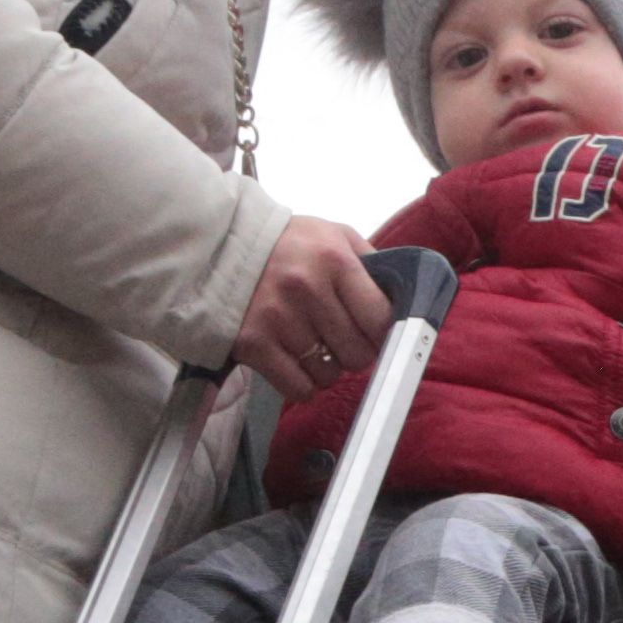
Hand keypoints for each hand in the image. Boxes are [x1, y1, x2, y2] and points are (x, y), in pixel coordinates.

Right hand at [230, 218, 387, 398]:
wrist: (217, 246)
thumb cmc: (285, 243)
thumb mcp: (333, 235)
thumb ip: (371, 264)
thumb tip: (405, 301)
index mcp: (334, 259)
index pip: (381, 319)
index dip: (384, 334)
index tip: (376, 335)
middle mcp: (306, 288)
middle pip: (358, 352)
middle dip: (356, 352)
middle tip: (343, 341)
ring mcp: (277, 317)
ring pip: (329, 373)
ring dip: (328, 368)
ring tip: (315, 346)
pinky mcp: (252, 343)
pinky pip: (298, 387)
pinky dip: (303, 383)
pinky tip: (298, 363)